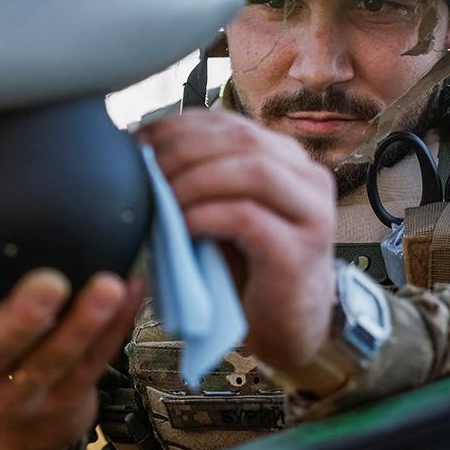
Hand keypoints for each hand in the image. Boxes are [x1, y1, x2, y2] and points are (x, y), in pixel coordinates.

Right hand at [0, 235, 144, 449]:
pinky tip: (133, 292)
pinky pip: (93, 365)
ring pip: (53, 362)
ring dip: (84, 324)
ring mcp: (18, 398)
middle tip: (49, 283)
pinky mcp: (63, 404)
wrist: (13, 432)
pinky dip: (116, 328)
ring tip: (109, 286)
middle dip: (21, 318)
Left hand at [138, 110, 337, 388]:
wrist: (289, 327)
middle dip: (183, 150)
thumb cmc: (248, 268)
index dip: (177, 126)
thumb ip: (199, 181)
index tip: (138, 142)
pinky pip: (248, 218)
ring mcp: (310, 213)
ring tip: (164, 201)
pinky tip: (182, 228)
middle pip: (241, 138)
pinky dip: (207, 216)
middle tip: (146, 173)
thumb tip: (140, 153)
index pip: (227, 123)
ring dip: (196, 181)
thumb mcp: (221, 213)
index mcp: (285, 158)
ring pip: (253, 170)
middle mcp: (306, 176)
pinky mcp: (299, 252)